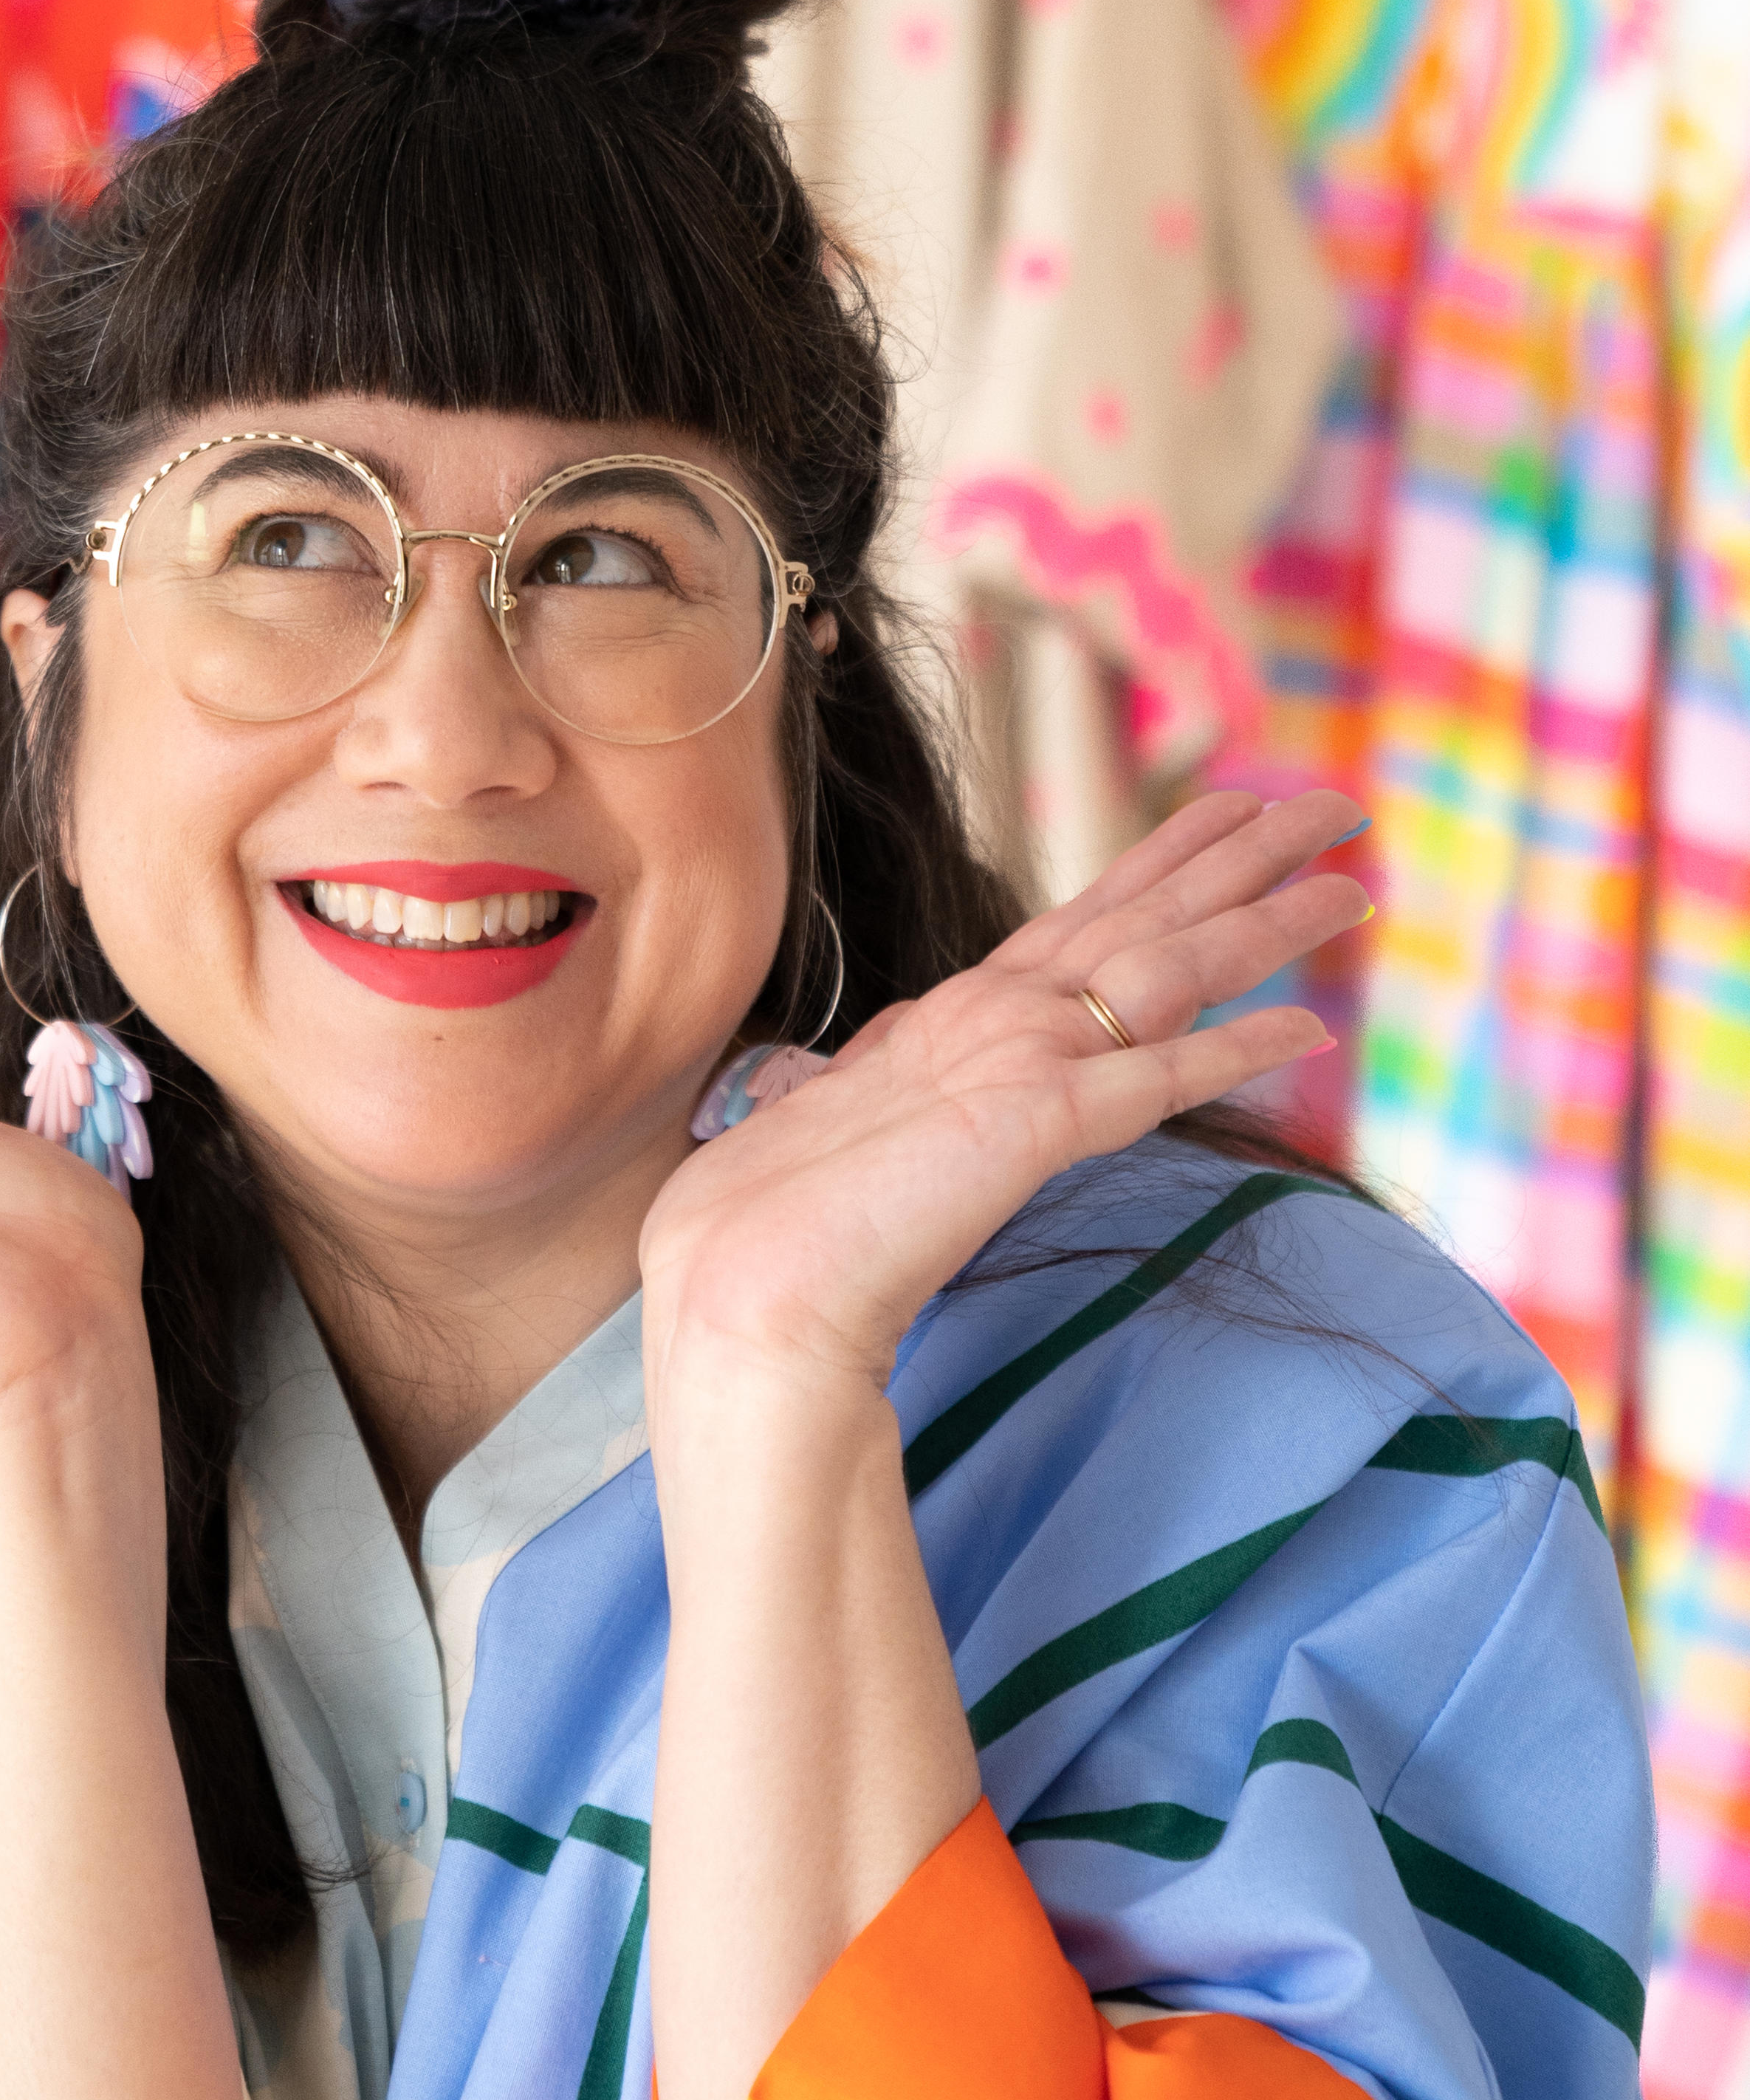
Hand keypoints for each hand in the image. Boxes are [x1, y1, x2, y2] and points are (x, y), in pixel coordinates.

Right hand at [637, 789, 1364, 1425]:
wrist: (752, 1294)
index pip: (1079, 919)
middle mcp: (991, 1015)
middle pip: (1140, 915)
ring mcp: (1015, 1058)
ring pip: (1168, 967)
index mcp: (951, 1016)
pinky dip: (1240, 1050)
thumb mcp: (859, 1134)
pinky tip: (1312, 1029)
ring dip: (1264, 918)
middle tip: (1325, 804)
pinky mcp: (1035, 1118)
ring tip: (1348, 877)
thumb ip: (904, 1091)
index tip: (1226, 817)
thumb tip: (932, 1080)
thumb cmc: (783, 1235)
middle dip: (1237, 856)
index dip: (1160, 864)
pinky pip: (1163, 1079)